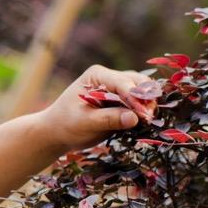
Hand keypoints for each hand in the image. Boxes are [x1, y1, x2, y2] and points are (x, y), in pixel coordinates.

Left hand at [37, 63, 156, 151]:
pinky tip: (147, 122)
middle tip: (150, 116)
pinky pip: (140, 103)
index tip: (144, 114)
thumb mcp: (84, 122)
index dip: (135, 97)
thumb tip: (134, 118)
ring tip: (149, 120)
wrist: (57, 132)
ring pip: (142, 91)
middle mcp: (110, 77)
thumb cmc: (65, 124)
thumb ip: (108, 119)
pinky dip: (145, 110)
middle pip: (138, 82)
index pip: (122, 82)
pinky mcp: (123, 102)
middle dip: (146, 98)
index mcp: (97, 75)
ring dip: (148, 104)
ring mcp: (118, 89)